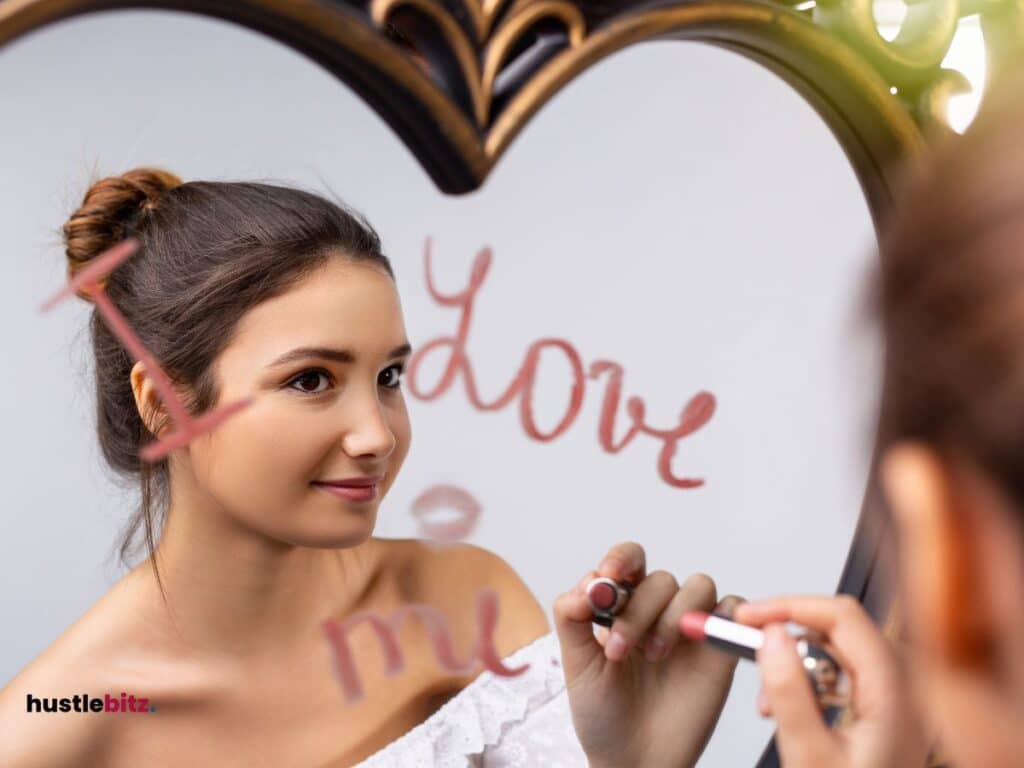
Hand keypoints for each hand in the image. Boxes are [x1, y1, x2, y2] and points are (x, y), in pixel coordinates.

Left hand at [553, 542, 738, 767]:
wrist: (634, 759)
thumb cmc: (604, 713)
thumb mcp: (577, 666)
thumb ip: (573, 620)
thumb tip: (586, 585)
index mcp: (622, 606)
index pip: (627, 561)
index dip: (620, 559)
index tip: (608, 577)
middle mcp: (658, 610)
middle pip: (660, 578)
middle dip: (639, 608)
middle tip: (620, 648)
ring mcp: (691, 628)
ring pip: (698, 585)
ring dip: (674, 613)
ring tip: (654, 654)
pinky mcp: (720, 649)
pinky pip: (733, 610)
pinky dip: (723, 616)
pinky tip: (698, 643)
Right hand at [734, 595, 928, 767]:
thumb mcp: (809, 756)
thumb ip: (788, 692)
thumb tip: (770, 635)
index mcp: (895, 691)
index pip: (842, 614)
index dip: (789, 606)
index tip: (748, 617)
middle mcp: (903, 687)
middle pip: (840, 627)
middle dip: (789, 635)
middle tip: (746, 646)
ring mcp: (898, 699)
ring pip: (839, 650)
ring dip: (797, 663)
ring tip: (769, 701)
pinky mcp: (886, 711)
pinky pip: (845, 674)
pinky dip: (811, 682)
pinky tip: (790, 711)